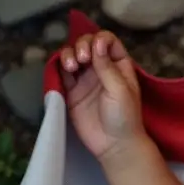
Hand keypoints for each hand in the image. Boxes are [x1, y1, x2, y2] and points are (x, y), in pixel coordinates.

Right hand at [59, 31, 145, 161]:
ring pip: (72, 56)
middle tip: (82, 60)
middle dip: (81, 45)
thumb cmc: (124, 117)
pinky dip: (59, 67)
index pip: (107, 41)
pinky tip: (63, 70)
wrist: (114, 145)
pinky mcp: (72, 91)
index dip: (99, 39)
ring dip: (68, 54)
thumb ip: (107, 66)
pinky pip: (61, 73)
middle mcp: (101, 68)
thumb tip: (97, 42)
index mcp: (119, 65)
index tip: (95, 50)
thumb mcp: (120, 90)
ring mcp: (85, 79)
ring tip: (71, 66)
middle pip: (87, 44)